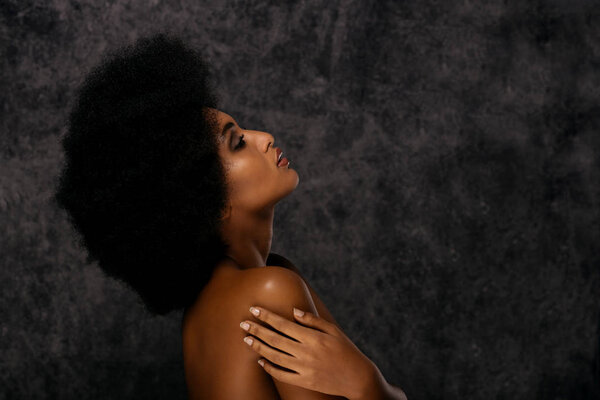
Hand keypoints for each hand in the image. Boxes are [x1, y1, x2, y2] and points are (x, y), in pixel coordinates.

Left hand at [239, 306, 381, 399]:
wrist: (357, 377)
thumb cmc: (346, 350)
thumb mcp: (333, 330)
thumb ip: (312, 320)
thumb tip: (293, 311)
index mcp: (313, 337)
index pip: (283, 324)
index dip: (267, 316)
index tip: (254, 309)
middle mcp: (306, 352)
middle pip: (275, 339)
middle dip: (257, 330)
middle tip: (243, 323)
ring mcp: (304, 368)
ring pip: (275, 356)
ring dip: (259, 347)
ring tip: (247, 339)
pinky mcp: (304, 381)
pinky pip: (282, 374)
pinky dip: (269, 367)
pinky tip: (260, 360)